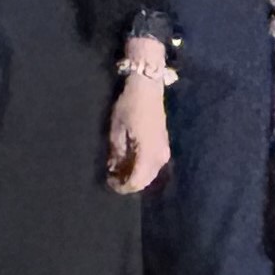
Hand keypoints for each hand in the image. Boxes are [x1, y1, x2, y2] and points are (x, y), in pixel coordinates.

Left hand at [104, 67, 172, 194]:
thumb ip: (117, 152)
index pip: (136, 181)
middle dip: (128, 183)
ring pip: (150, 174)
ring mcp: (164, 150)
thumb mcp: (117, 129)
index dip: (122, 187)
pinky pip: (153, 165)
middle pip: (145, 181)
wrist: (148, 87)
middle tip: (112, 178)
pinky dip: (141, 167)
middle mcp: (160, 156)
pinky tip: (129, 161)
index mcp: (148, 153)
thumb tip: (114, 169)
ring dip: (135, 175)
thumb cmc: (130, 105)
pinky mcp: (164, 145)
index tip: (109, 183)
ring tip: (118, 169)